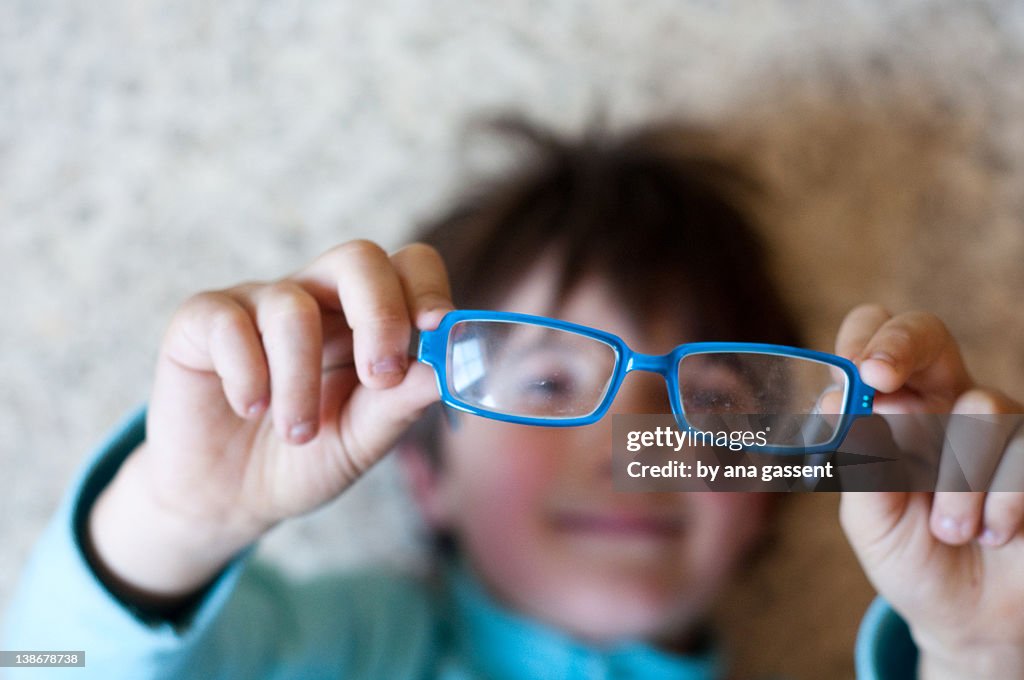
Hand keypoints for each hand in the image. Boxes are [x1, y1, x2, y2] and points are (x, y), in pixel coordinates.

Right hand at [89, 240, 451, 598]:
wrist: (226, 497)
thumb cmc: (303, 459)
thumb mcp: (362, 439)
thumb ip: (402, 403)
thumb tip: (449, 369)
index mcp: (367, 318)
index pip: (408, 266)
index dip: (426, 288)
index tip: (435, 330)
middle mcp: (317, 297)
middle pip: (358, 258)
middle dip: (379, 314)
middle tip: (380, 378)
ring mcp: (259, 303)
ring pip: (293, 307)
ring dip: (302, 381)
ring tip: (299, 433)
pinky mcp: (202, 319)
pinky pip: (229, 322)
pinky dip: (247, 374)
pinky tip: (249, 408)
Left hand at [835, 304, 1023, 678]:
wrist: (969, 618)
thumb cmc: (910, 557)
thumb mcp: (869, 518)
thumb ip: (857, 460)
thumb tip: (839, 400)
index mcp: (890, 413)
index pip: (872, 346)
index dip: (863, 339)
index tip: (855, 370)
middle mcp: (943, 405)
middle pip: (927, 336)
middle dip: (901, 347)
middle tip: (879, 378)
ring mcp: (998, 426)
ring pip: (978, 408)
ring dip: (956, 478)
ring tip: (948, 531)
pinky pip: (1022, 453)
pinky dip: (999, 502)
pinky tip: (992, 533)